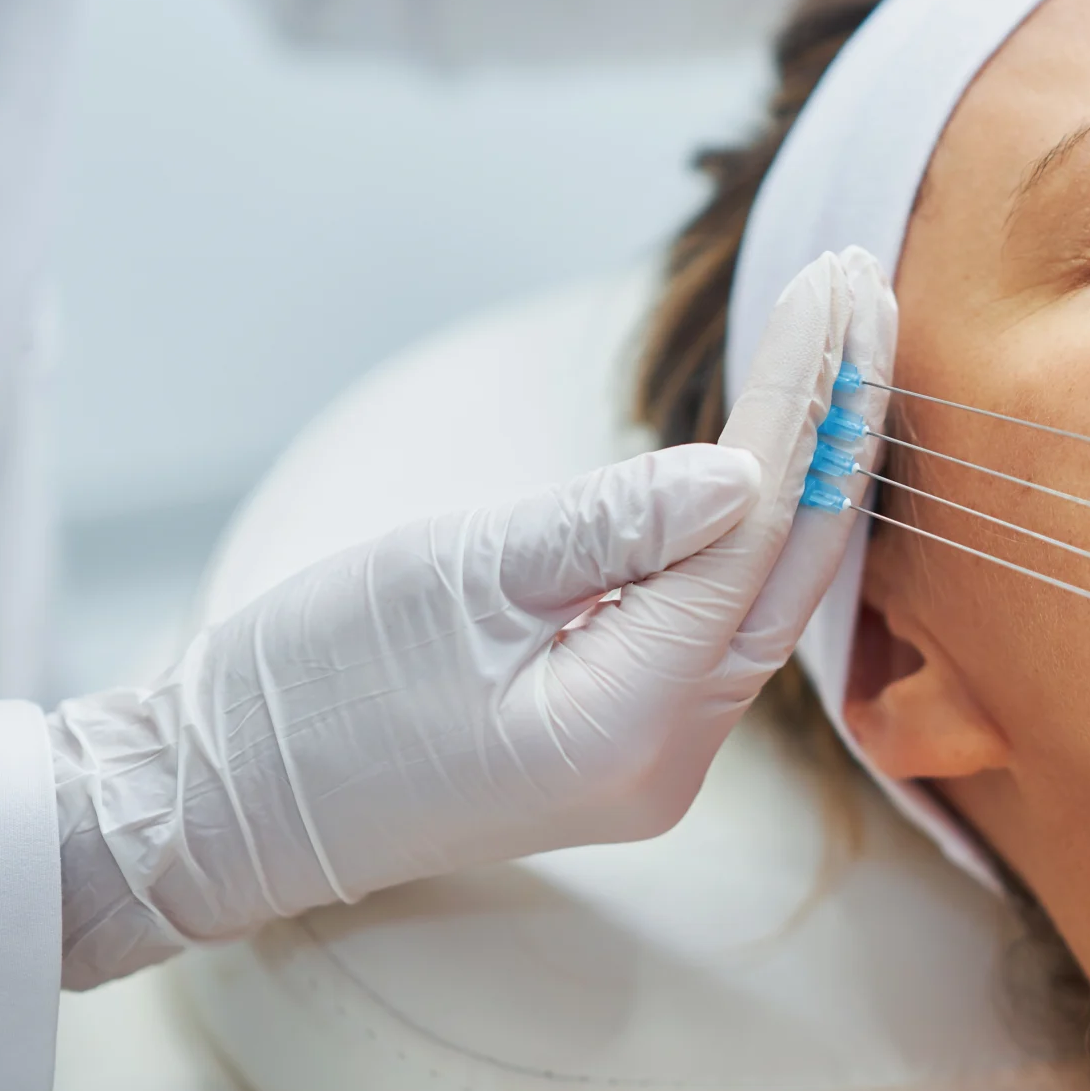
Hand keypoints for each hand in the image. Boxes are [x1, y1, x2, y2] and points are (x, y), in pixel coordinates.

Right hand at [54, 249, 896, 984]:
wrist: (222, 808)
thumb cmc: (308, 690)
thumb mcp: (450, 578)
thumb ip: (609, 525)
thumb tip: (745, 470)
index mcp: (628, 724)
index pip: (751, 531)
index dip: (804, 400)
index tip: (835, 282)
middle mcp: (671, 760)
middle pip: (793, 568)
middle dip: (839, 423)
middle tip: (867, 287)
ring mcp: (660, 762)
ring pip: (772, 596)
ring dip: (813, 470)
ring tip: (847, 343)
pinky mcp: (634, 742)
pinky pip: (725, 623)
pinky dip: (759, 529)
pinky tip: (790, 448)